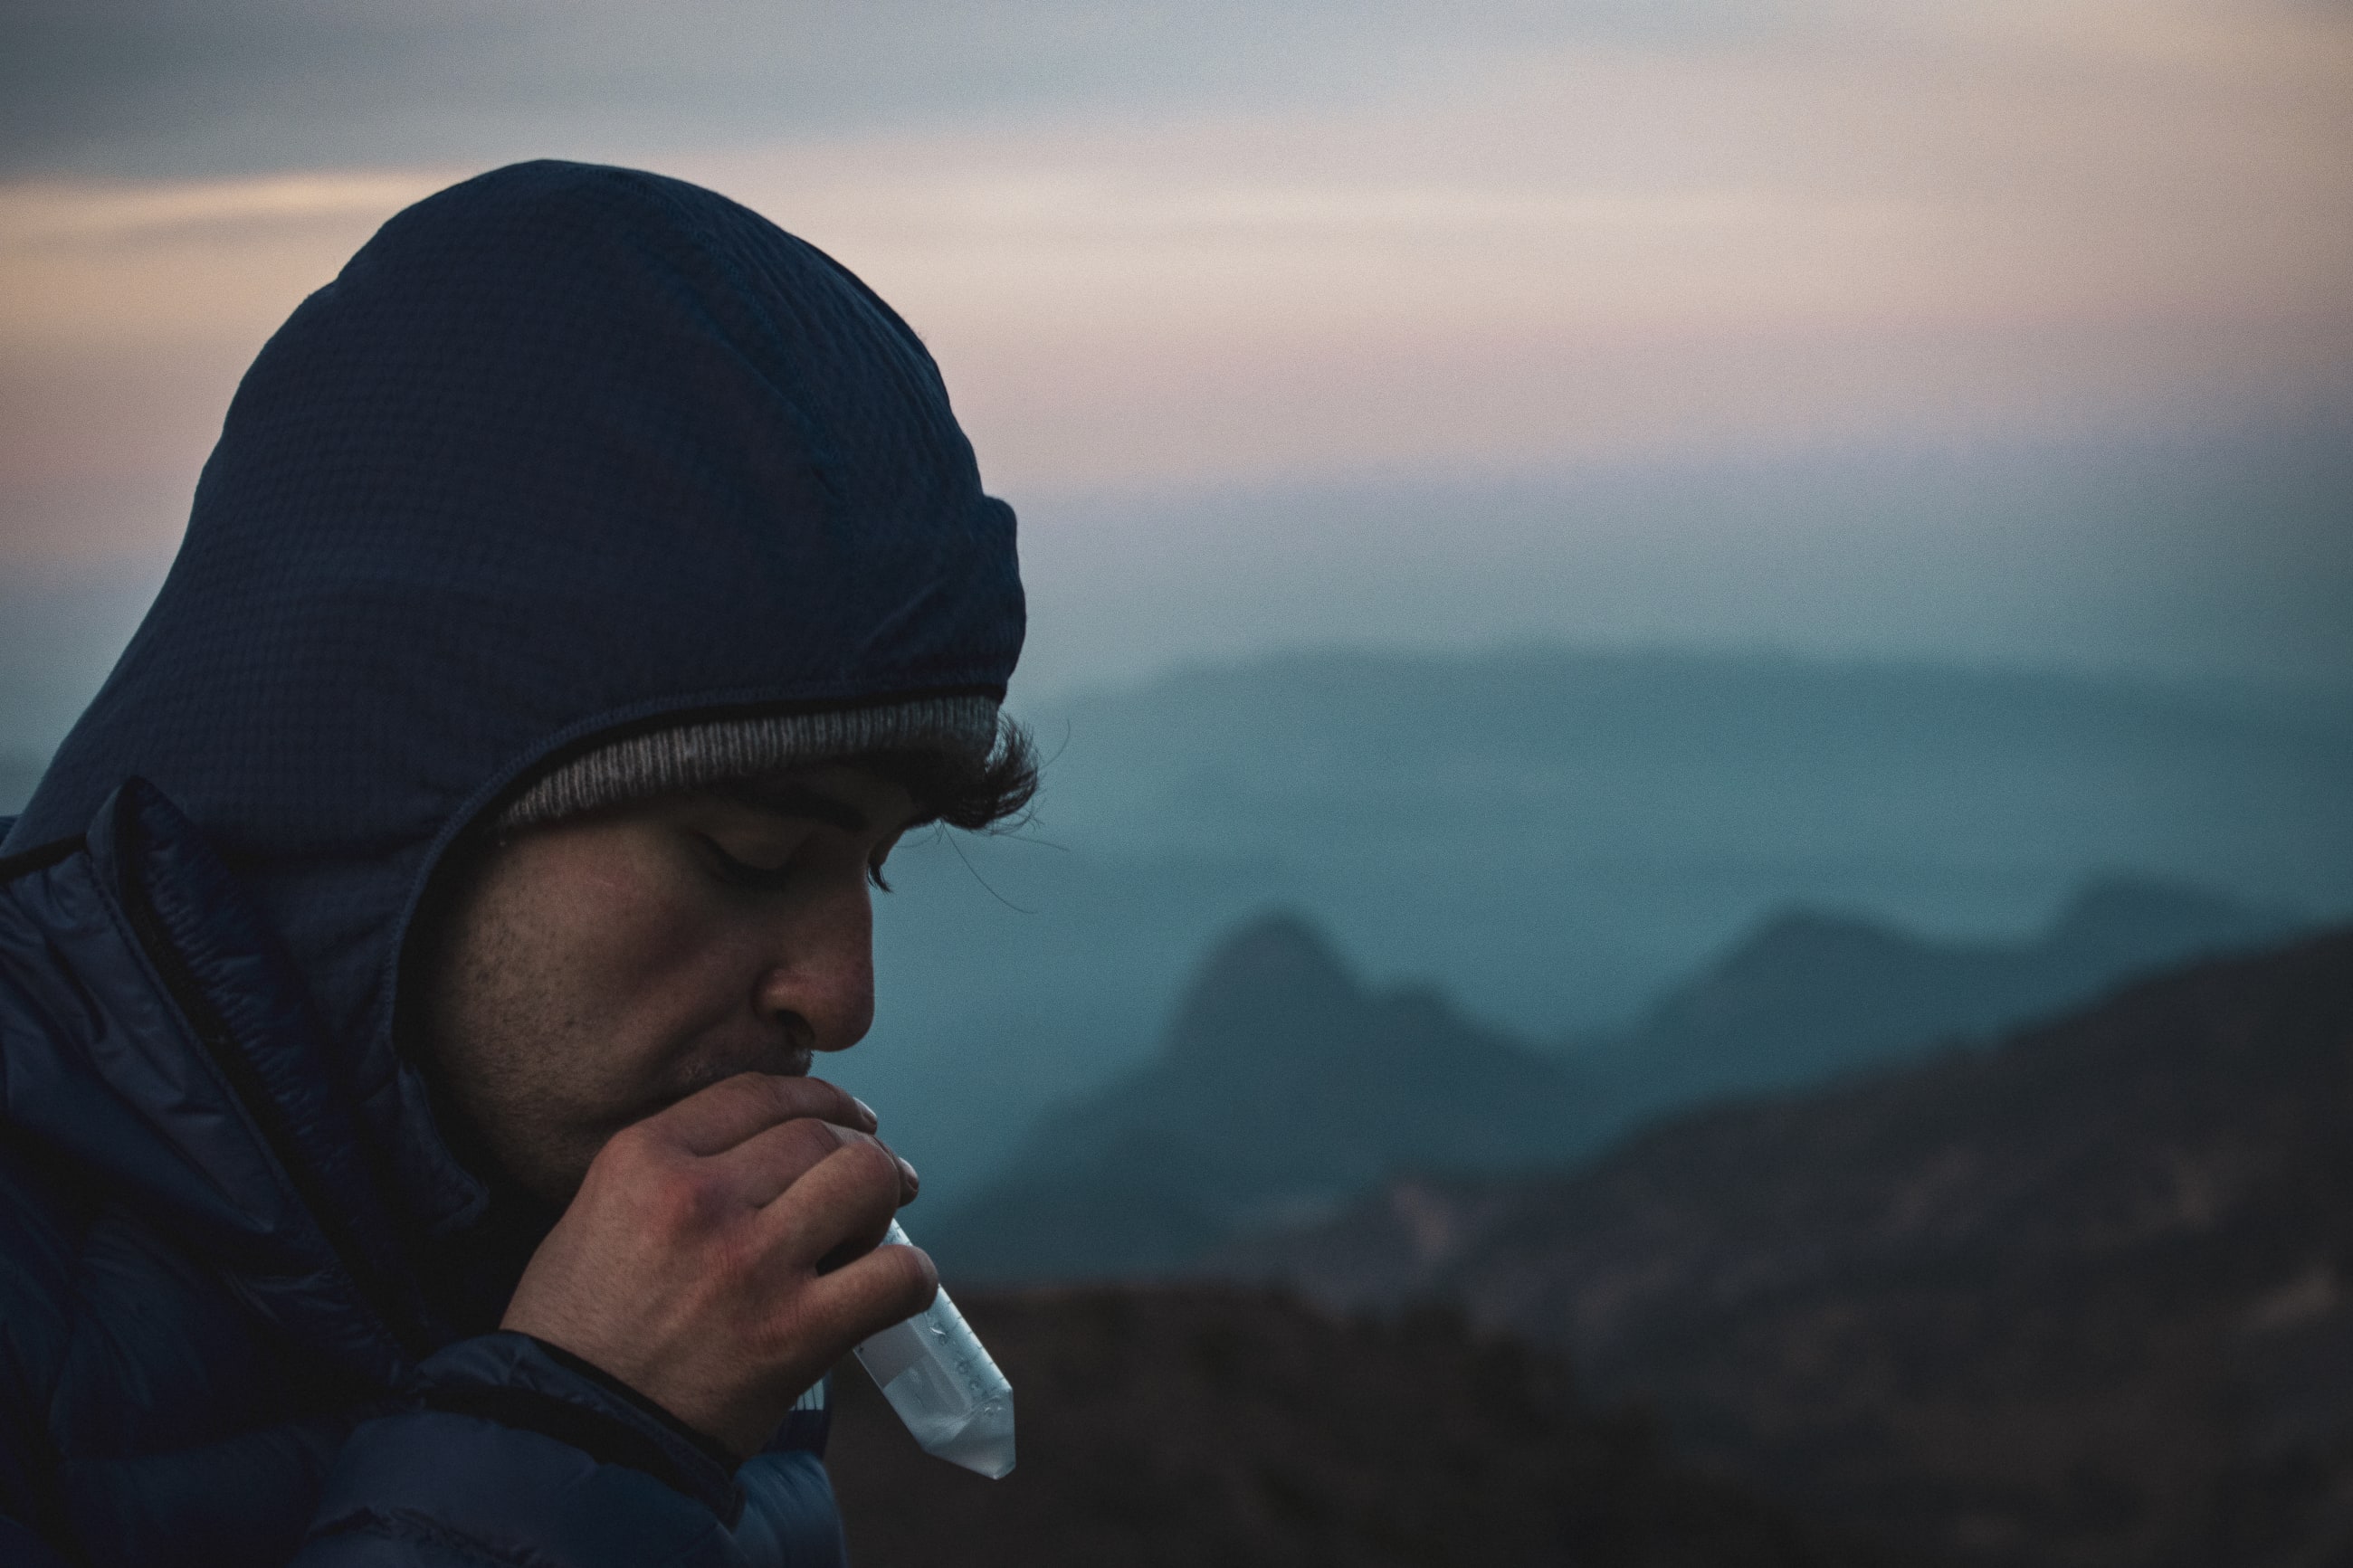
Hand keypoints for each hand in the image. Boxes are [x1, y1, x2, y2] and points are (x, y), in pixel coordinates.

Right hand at [500, 1072, 933, 1458]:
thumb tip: (768, 1145)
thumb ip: (674, 1167)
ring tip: (875, 1228)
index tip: (845, 1120)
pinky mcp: (794, 1334)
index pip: (761, 1093)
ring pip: (865, 1181)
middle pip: (819, 1133)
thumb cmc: (580, 1334)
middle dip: (860, 1150)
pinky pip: (896, 1275)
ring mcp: (750, 1264)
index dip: (819, 1099)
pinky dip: (910, 1276)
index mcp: (643, 1159)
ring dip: (883, 1200)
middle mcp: (698, 1198)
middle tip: (876, 1179)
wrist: (572, 1439)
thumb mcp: (597, 1215)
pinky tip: (893, 1286)